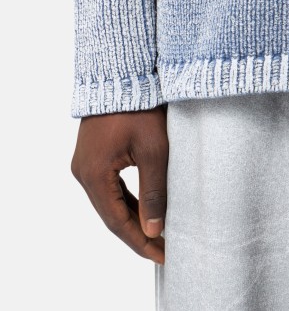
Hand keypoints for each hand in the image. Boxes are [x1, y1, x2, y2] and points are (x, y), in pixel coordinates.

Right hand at [70, 105, 167, 264]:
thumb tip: (154, 230)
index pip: (117, 221)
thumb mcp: (153, 151)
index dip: (141, 242)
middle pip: (111, 214)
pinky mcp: (93, 155)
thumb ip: (154, 192)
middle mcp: (83, 171)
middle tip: (163, 248)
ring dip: (132, 217)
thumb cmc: (140, 109)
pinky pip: (109, 186)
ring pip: (110, 201)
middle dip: (138, 232)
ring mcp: (85, 163)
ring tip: (157, 232)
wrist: (123, 75)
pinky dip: (126, 200)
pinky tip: (142, 208)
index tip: (163, 255)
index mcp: (94, 174)